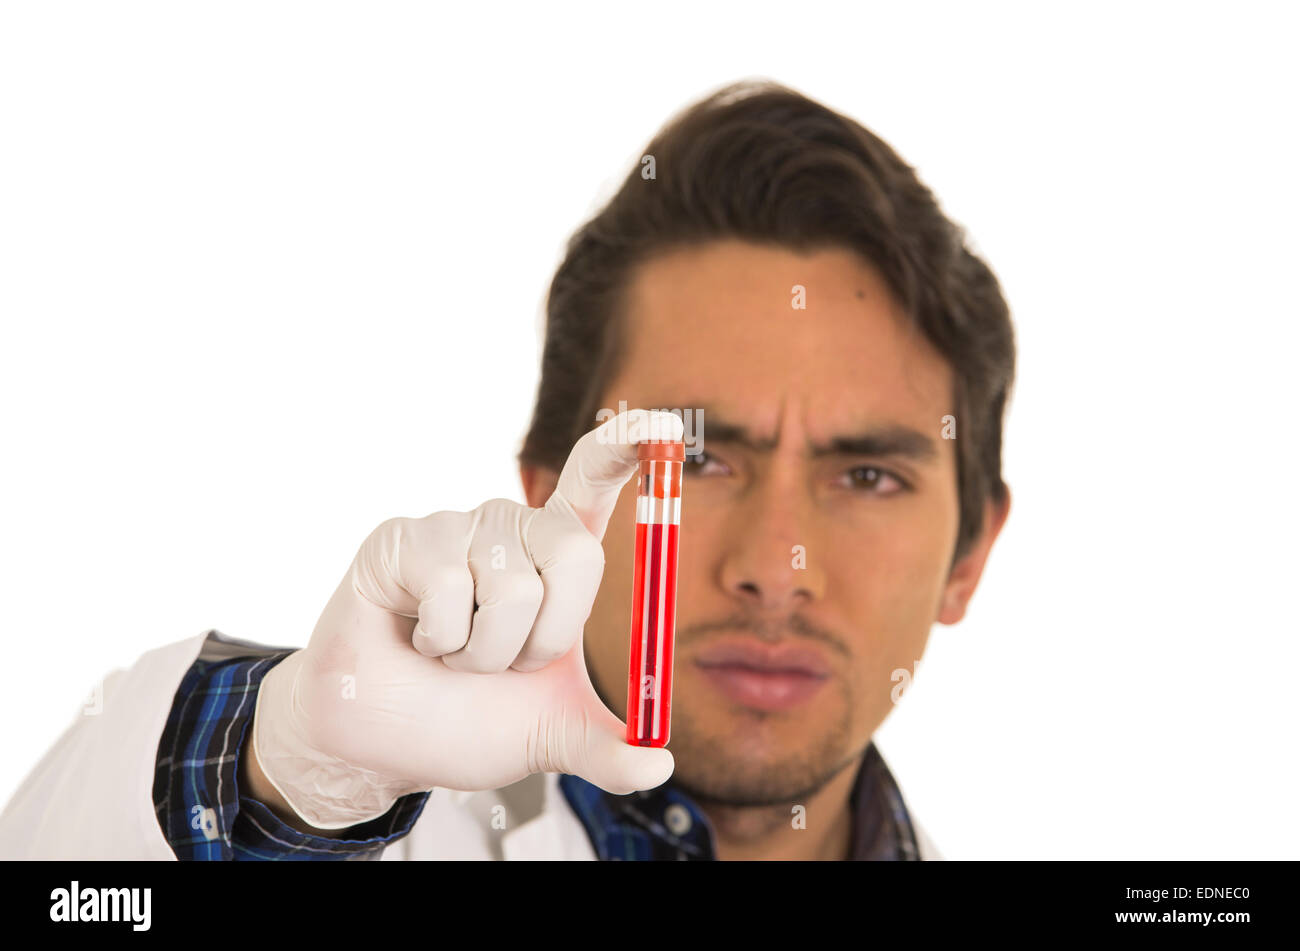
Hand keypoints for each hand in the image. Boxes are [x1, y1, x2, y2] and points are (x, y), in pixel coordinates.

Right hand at [251, 409, 683, 828]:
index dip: (628, 447)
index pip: (596, 480)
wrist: (383, 740)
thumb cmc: (466, 719)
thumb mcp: (550, 739)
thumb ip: (608, 749)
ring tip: (453, 658)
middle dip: (547, 638)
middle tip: (507, 665)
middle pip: (574, 549)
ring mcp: (457, 529)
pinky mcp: (403, 539)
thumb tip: (658, 764)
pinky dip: (441, 641)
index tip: (663, 424)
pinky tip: (418, 641)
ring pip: (511, 585)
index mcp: (556, 558)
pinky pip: (449, 586)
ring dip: (485, 653)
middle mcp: (513, 530)